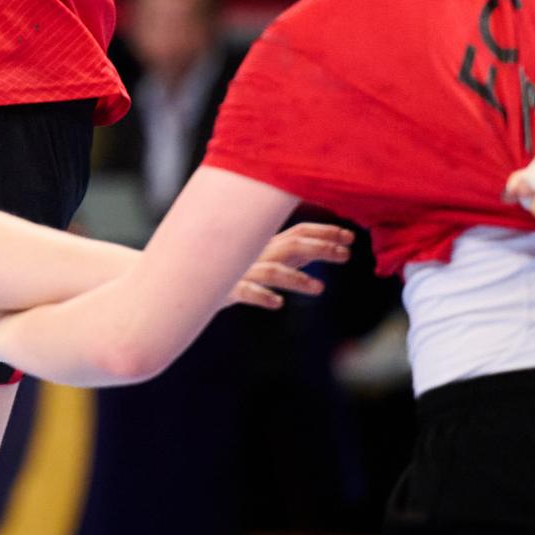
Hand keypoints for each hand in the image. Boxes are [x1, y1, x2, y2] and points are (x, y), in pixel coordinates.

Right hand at [229, 222, 353, 310]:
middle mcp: (256, 253)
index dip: (325, 232)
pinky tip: (276, 302)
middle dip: (321, 247)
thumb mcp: (264, 258)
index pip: (299, 231)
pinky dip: (261, 294)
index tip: (350, 237)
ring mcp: (241, 271)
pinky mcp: (225, 290)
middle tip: (346, 255)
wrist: (184, 280)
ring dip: (297, 277)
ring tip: (319, 288)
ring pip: (272, 269)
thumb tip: (323, 248)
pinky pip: (244, 291)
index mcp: (266, 244)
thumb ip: (290, 253)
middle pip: (292, 244)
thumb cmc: (230, 270)